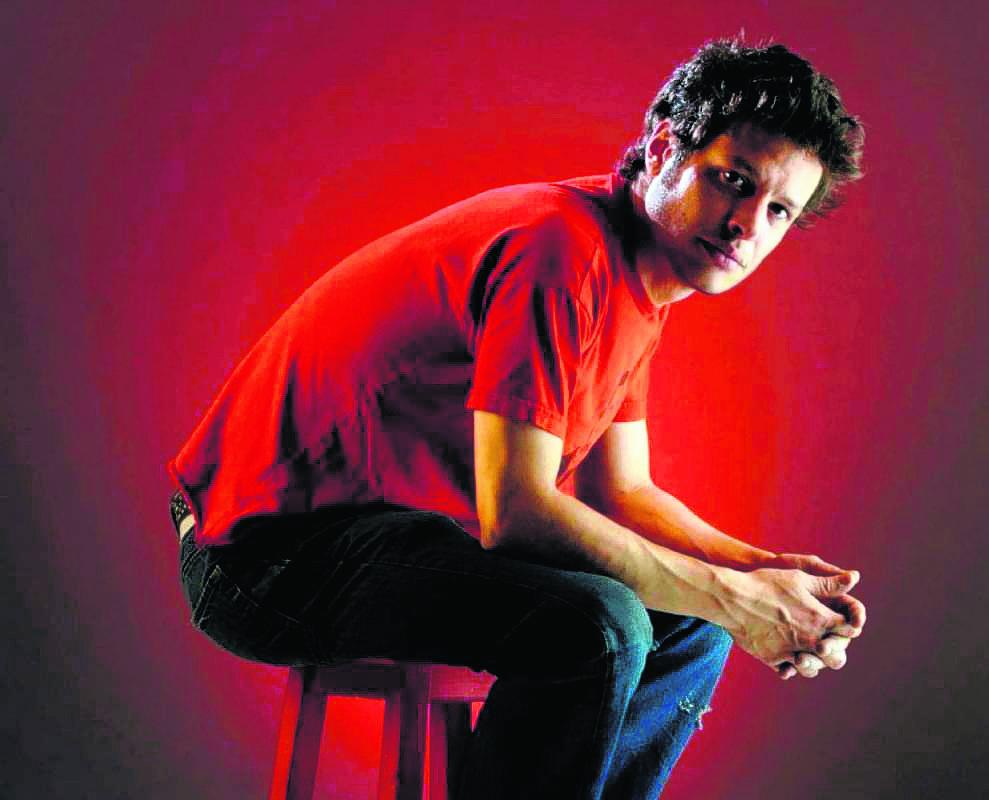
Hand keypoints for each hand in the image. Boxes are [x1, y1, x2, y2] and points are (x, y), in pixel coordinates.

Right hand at [720, 567, 860, 674]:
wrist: (732, 599)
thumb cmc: (766, 584)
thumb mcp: (799, 577)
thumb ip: (829, 583)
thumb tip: (855, 577)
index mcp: (820, 619)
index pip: (849, 630)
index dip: (848, 627)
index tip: (841, 623)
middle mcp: (809, 639)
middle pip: (836, 656)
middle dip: (834, 651)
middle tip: (826, 644)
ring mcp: (791, 651)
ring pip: (812, 667)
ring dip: (812, 661)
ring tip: (805, 653)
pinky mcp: (773, 658)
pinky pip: (787, 669)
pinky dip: (788, 664)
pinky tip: (784, 655)